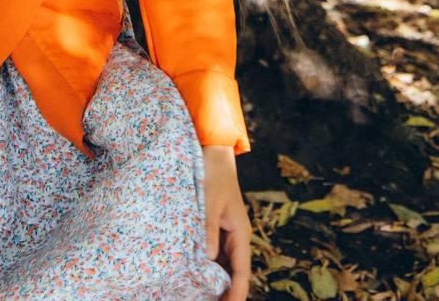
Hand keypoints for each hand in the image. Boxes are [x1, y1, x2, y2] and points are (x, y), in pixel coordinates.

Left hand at [202, 144, 250, 300]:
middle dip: (226, 292)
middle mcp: (236, 237)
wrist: (213, 152)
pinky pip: (214, 254)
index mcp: (240, 232)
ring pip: (224, 265)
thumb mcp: (209, 200)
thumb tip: (208, 258)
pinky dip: (208, 267)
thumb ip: (208, 228)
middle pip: (234, 273)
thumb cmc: (212, 173)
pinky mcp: (216, 229)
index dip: (236, 292)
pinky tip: (196, 276)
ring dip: (216, 281)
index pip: (242, 270)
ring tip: (200, 296)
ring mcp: (226, 234)